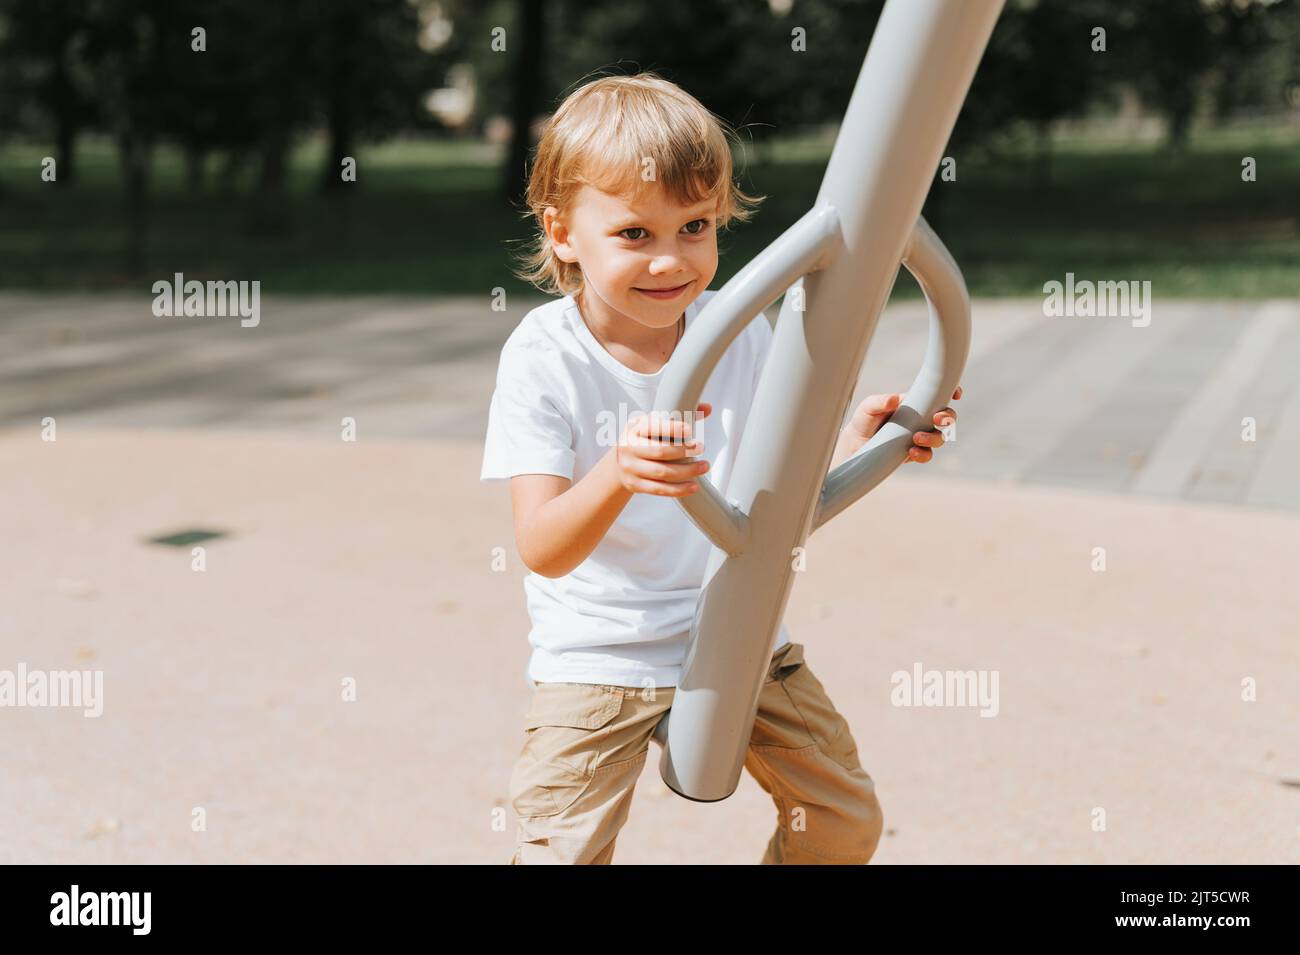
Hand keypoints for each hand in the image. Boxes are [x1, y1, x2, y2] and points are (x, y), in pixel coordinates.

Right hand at [614, 403, 711, 495]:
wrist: (619, 462)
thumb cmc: (642, 439)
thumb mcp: (652, 423)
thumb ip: (679, 416)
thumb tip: (708, 408)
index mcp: (634, 429)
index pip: (653, 427)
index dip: (672, 429)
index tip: (689, 430)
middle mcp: (629, 448)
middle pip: (660, 451)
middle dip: (683, 451)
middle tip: (701, 448)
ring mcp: (630, 468)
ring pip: (662, 472)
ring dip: (686, 471)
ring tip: (704, 467)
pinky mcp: (635, 485)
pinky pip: (659, 489)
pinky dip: (678, 489)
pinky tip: (693, 486)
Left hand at [845, 385, 960, 462]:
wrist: (854, 446)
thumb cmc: (863, 421)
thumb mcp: (867, 408)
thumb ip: (878, 401)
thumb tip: (894, 399)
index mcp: (914, 403)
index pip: (938, 395)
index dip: (951, 392)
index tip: (955, 394)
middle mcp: (920, 419)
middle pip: (946, 418)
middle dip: (948, 418)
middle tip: (937, 419)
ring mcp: (919, 436)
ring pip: (940, 437)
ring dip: (933, 438)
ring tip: (916, 438)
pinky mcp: (914, 453)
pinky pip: (926, 455)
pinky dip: (923, 454)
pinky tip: (911, 452)